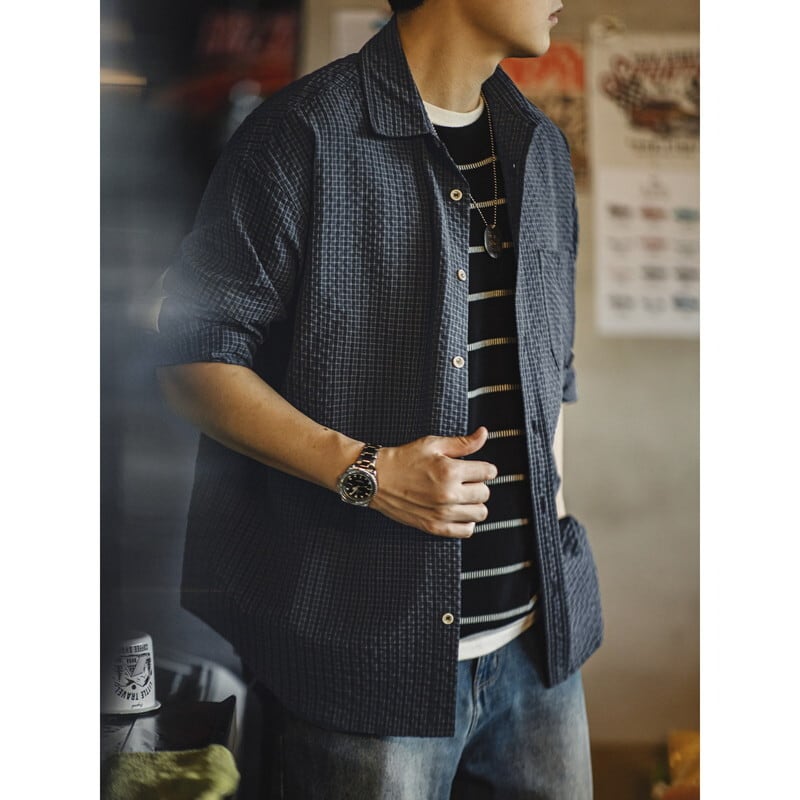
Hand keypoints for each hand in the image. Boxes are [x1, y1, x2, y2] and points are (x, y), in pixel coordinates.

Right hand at [369, 427, 496, 537]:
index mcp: (449, 471)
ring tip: (461, 496)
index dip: (485, 468)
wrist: (377, 479)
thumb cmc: (403, 460)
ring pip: (480, 513)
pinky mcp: (434, 527)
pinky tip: (457, 510)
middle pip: (485, 493)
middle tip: (465, 480)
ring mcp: (441, 513)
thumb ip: (462, 442)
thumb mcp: (433, 444)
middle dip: (478, 484)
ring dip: (474, 503)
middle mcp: (448, 495)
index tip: (478, 468)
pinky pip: (466, 530)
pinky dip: (466, 521)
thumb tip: (483, 434)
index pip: (488, 472)